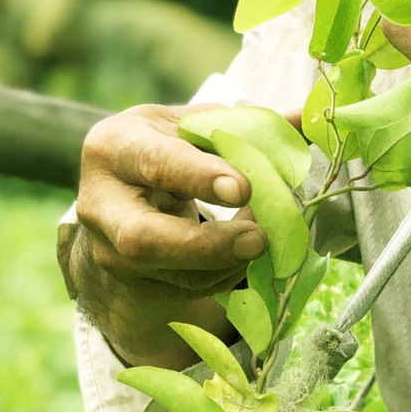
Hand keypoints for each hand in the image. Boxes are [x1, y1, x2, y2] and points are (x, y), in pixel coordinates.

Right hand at [61, 104, 265, 368]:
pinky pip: (186, 290)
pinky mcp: (132, 283)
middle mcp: (100, 204)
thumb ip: (246, 125)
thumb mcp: (193, 125)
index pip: (155, 163)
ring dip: (229, 262)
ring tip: (265, 236)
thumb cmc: (164, 145)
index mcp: (114, 147)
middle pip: (144, 240)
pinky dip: (226, 273)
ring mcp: (110, 252)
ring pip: (171, 275)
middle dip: (206, 245)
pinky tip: (247, 254)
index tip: (244, 189)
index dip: (199, 176)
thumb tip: (310, 121)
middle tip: (259, 239)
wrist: (122, 188)